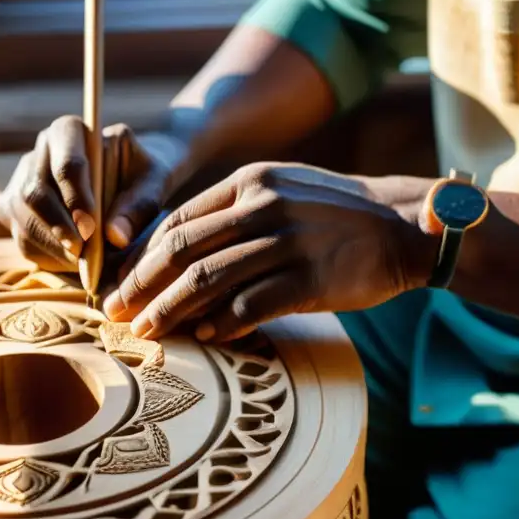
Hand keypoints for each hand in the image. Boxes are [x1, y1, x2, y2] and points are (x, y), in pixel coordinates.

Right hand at [0, 116, 192, 271]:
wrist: (128, 181)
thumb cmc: (142, 175)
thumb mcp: (153, 182)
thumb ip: (139, 205)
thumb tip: (115, 236)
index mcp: (70, 131)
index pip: (66, 164)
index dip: (76, 200)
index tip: (91, 230)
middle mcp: (40, 151)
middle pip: (35, 193)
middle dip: (58, 228)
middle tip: (83, 253)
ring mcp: (22, 179)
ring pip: (22, 217)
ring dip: (51, 246)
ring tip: (82, 262)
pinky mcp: (15, 208)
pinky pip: (20, 236)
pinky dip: (45, 255)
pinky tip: (72, 262)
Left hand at [102, 163, 438, 341]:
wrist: (403, 228)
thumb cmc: (336, 216)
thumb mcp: (283, 192)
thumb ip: (234, 214)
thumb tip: (178, 252)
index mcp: (251, 181)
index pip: (178, 220)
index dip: (141, 255)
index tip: (121, 283)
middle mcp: (264, 205)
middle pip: (182, 250)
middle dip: (141, 285)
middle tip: (115, 313)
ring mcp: (288, 241)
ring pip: (208, 280)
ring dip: (170, 311)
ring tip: (148, 332)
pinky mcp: (311, 277)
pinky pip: (252, 305)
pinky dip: (223, 323)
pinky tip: (206, 337)